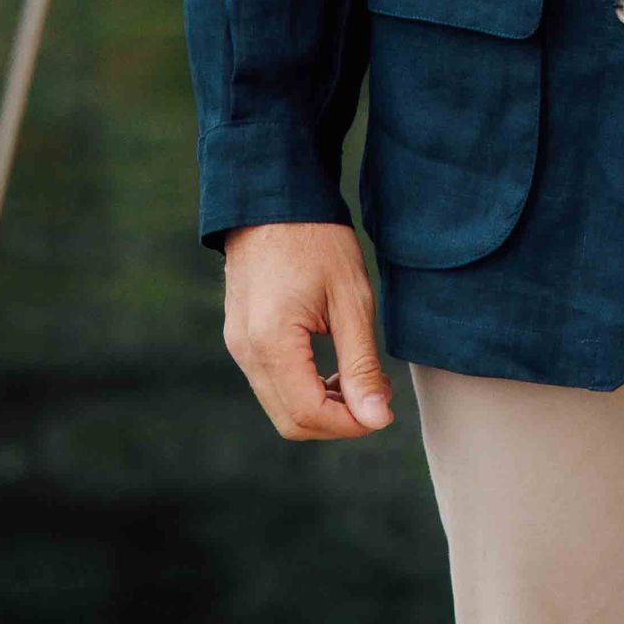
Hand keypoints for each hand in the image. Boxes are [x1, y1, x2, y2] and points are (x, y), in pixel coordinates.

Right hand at [222, 219, 395, 438]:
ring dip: (322, 407)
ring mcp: (238, 345)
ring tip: (361, 378)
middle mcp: (245, 350)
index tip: (384, 410)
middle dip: (338, 421)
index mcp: (271, 341)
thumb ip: (361, 364)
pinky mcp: (241, 337)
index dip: (350, 425)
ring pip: (280, 406)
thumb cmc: (317, 239)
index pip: (308, 414)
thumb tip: (376, 419)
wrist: (274, 199)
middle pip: (291, 421)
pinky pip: (272, 383)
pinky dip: (304, 389)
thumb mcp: (351, 299)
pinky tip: (333, 367)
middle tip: (377, 395)